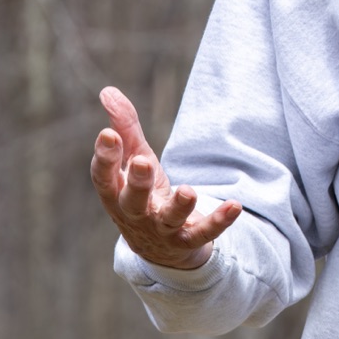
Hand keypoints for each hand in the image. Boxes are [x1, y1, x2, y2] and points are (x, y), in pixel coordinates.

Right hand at [90, 86, 240, 268]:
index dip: (104, 157)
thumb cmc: (142, 192)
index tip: (108, 134)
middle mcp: (136, 214)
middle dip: (137, 182)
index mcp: (116, 193)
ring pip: (169, 220)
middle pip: (132, 201)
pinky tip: (235, 206)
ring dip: (179, 206)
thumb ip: (125, 128)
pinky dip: (219, 221)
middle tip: (143, 162)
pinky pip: (204, 233)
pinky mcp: (189, 240)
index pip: (104, 178)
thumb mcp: (134, 159)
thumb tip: (108, 91)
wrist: (158, 248)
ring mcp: (162, 229)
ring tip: (188, 190)